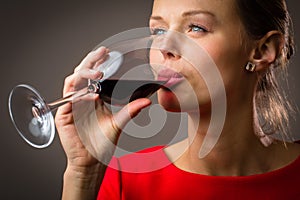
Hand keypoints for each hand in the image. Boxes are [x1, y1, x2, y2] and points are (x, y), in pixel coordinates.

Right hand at [55, 46, 150, 169]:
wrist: (91, 161)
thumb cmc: (102, 142)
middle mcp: (81, 98)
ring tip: (98, 72)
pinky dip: (80, 96)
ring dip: (84, 74)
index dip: (97, 62)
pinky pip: (69, 100)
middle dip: (90, 60)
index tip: (107, 53)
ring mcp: (72, 105)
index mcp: (93, 97)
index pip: (92, 74)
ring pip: (72, 81)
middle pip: (81, 72)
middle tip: (102, 53)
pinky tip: (92, 96)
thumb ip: (131, 111)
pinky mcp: (65, 115)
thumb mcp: (118, 123)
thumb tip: (147, 101)